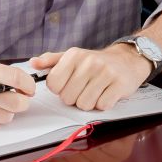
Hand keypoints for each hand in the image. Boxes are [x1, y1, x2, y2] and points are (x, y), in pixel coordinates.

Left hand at [30, 43, 147, 111]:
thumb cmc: (97, 62)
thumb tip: (33, 63)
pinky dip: (103, 104)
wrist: (128, 59)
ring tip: (96, 90)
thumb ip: (51, 61)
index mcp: (74, 55)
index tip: (70, 83)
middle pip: (68, 98)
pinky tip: (107, 93)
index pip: (53, 84)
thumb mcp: (74, 57)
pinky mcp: (119, 84)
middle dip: (75, 97)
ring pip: (84, 104)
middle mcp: (89, 62)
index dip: (60, 89)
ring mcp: (106, 73)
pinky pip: (102, 106)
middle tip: (85, 88)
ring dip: (89, 102)